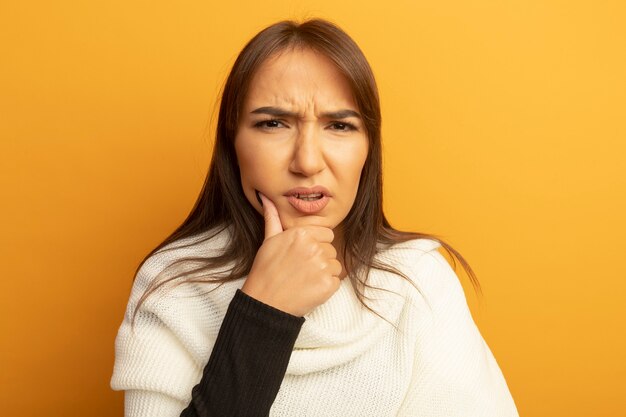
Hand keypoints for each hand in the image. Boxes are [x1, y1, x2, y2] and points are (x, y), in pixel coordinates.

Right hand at [240, 192, 343, 316]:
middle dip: (319, 258)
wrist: (265, 302)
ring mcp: (323, 266)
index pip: (327, 234)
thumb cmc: (265, 271)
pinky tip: (310, 288)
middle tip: (300, 269)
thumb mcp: (268, 241)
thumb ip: (273, 218)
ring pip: (335, 265)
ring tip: (304, 279)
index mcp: (302, 234)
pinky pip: (336, 281)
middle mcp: (315, 247)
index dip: (317, 244)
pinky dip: (326, 287)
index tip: (303, 254)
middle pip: (331, 249)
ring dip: (324, 273)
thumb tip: (266, 198)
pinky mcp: (328, 285)